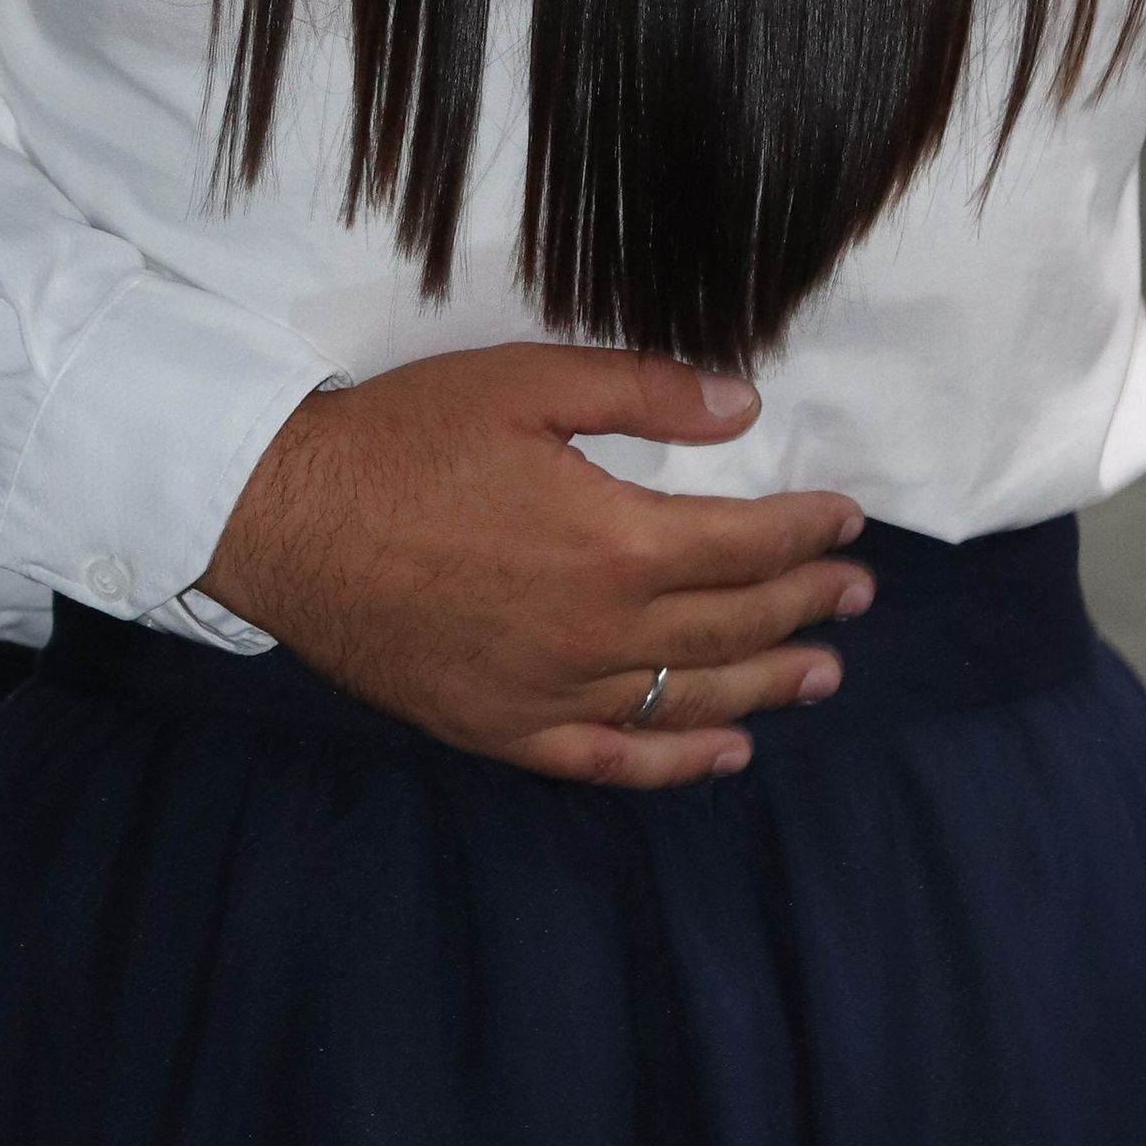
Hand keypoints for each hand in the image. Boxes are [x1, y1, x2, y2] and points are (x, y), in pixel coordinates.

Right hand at [201, 345, 871, 788]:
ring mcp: (553, 692)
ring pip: (692, 699)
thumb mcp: (526, 383)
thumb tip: (742, 405)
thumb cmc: (404, 439)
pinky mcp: (505, 730)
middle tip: (855, 594)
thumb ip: (643, 391)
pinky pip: (614, 760)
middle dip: (806, 605)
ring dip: (768, 685)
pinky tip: (726, 754)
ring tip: (823, 674)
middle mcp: (598, 631)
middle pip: (734, 625)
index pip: (745, 544)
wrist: (290, 521)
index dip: (806, 530)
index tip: (846, 519)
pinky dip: (680, 762)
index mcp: (613, 542)